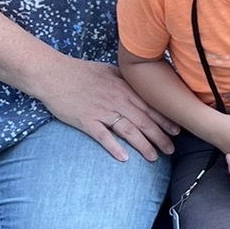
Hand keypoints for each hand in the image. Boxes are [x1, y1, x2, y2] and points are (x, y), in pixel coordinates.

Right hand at [37, 58, 177, 162]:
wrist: (52, 73)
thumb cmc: (79, 71)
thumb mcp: (108, 69)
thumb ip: (125, 79)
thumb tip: (140, 85)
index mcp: (123, 87)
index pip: (150, 106)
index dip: (165, 119)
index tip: (177, 130)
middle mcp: (116, 99)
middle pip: (144, 120)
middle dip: (160, 136)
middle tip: (171, 150)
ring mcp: (101, 111)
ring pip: (129, 130)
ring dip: (144, 145)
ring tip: (154, 157)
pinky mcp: (86, 120)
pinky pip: (103, 137)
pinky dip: (114, 148)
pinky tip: (125, 159)